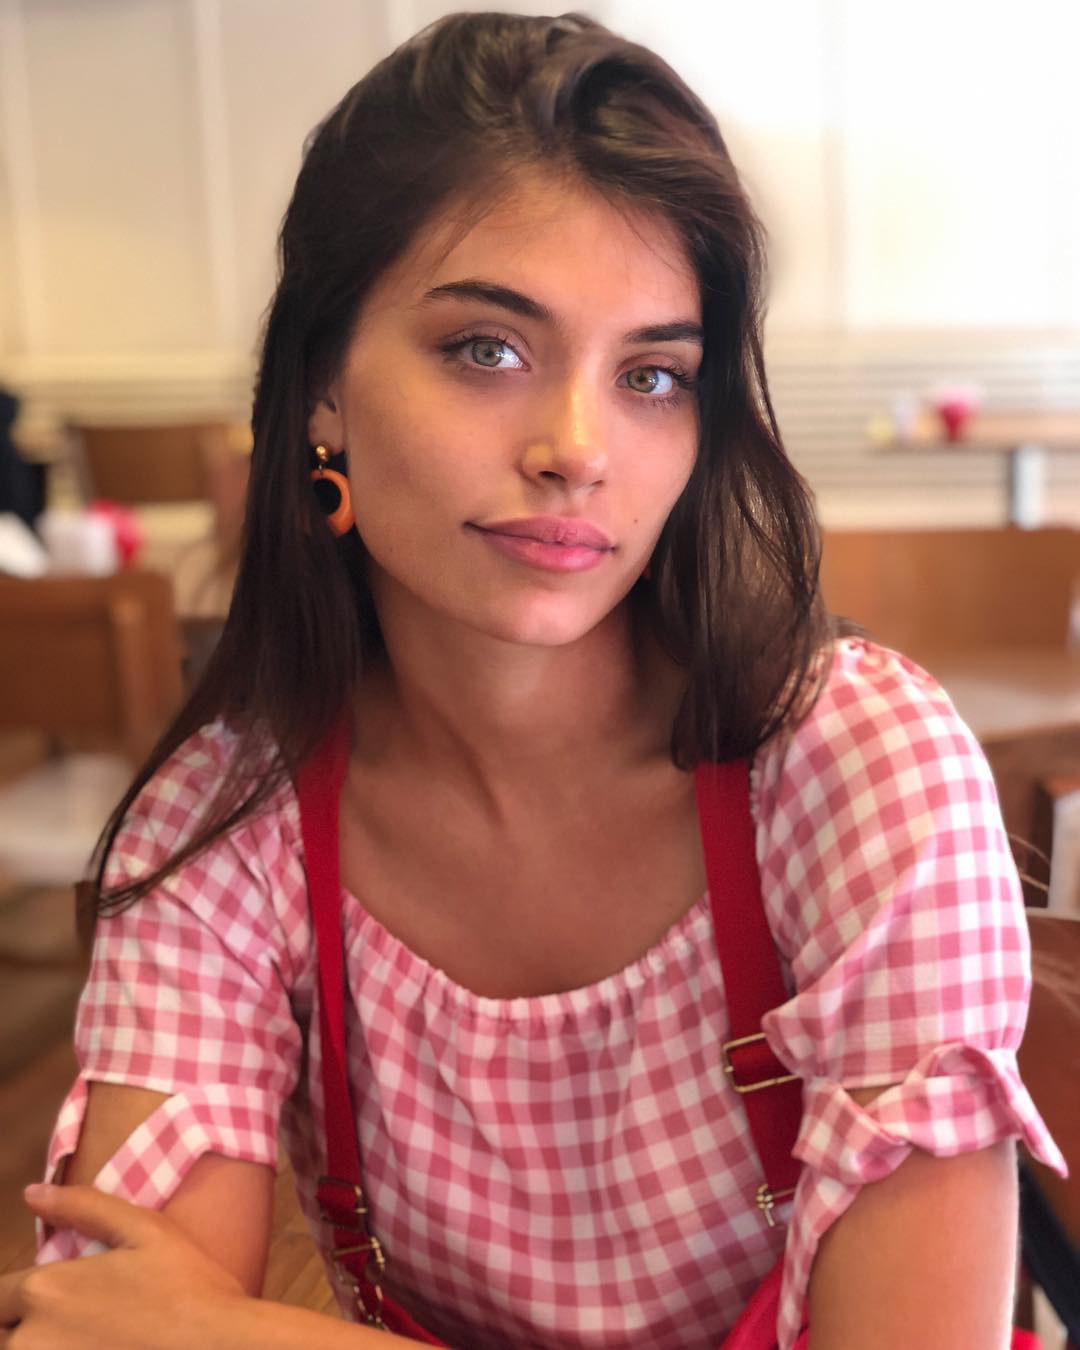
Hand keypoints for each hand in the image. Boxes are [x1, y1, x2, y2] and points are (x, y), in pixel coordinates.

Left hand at [0, 1184, 249, 1348]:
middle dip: (28, 1328)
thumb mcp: (145, 1231)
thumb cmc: (190, 1287)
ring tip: (93, 1340)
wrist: (224, 1348)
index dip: (24, 1299)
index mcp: (47, 1290)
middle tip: (80, 1323)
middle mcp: (32, 1341)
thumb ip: (83, 1207)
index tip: (63, 1303)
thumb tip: (30, 1193)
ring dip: (45, 1348)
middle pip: (3, 1335)